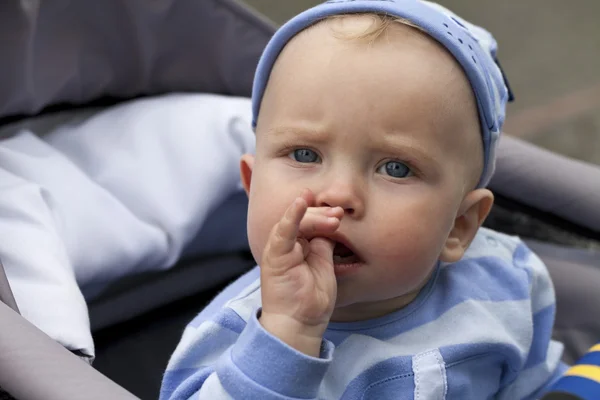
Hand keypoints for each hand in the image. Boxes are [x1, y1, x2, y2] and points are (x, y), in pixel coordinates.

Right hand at [259, 189, 342, 356]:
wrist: (300, 324)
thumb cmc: (311, 299)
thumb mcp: (324, 264)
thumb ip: (323, 244)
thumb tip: (331, 225)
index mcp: (296, 246)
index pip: (308, 222)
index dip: (323, 214)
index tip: (339, 212)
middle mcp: (285, 245)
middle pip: (303, 219)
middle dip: (322, 214)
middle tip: (339, 214)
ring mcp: (278, 249)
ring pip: (297, 222)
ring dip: (315, 215)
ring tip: (334, 217)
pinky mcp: (275, 255)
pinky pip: (283, 231)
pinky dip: (292, 215)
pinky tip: (301, 201)